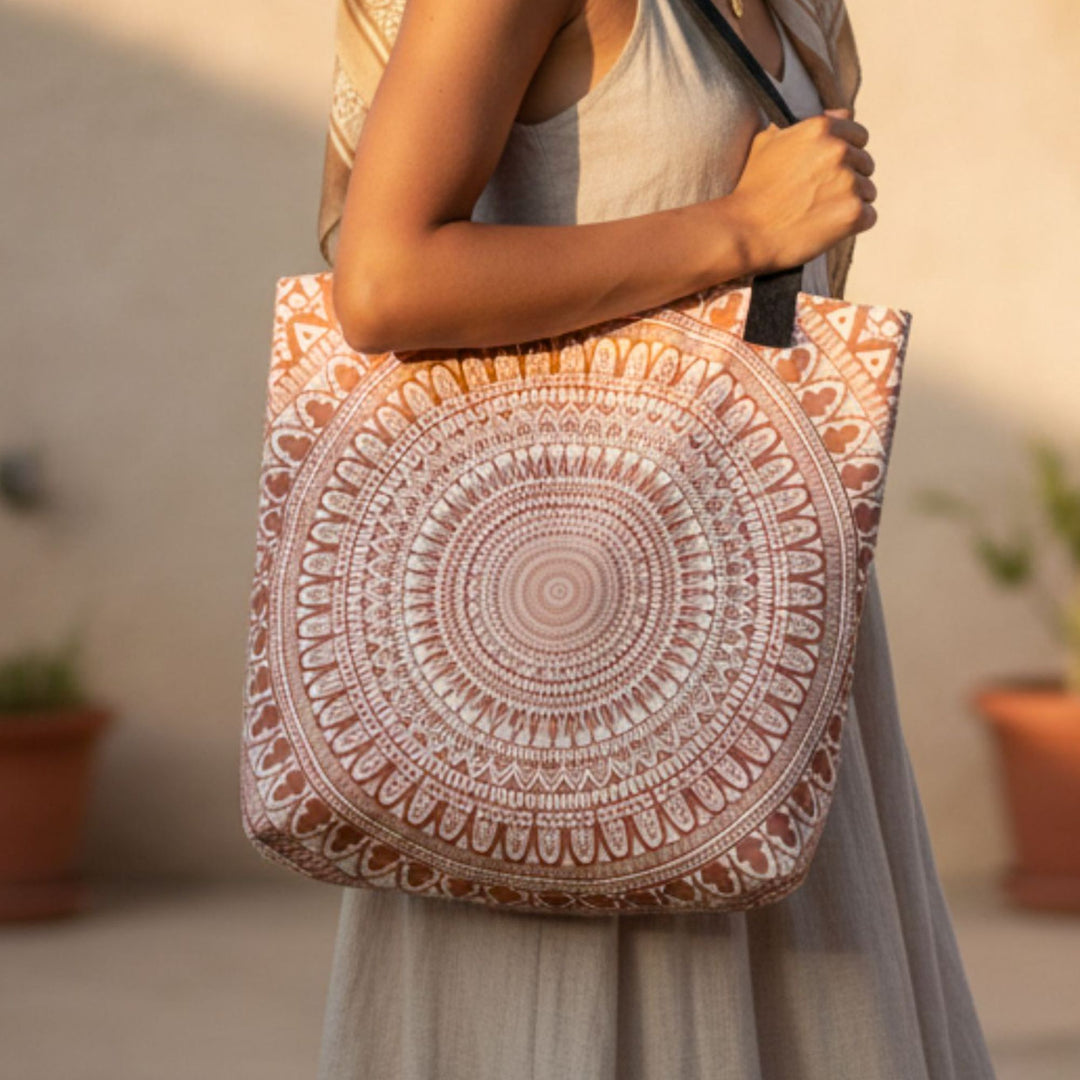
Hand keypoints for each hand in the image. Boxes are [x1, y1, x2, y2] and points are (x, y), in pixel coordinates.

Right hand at [723, 106, 877, 274]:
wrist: (744, 231)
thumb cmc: (751, 189)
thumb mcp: (768, 142)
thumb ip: (805, 125)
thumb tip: (839, 113)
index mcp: (821, 128)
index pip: (859, 136)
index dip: (846, 155)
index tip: (828, 173)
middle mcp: (839, 150)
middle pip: (865, 164)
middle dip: (848, 180)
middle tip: (819, 199)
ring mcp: (848, 181)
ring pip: (868, 191)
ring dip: (849, 203)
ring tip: (819, 215)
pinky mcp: (853, 212)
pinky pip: (869, 217)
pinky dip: (852, 225)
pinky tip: (827, 229)